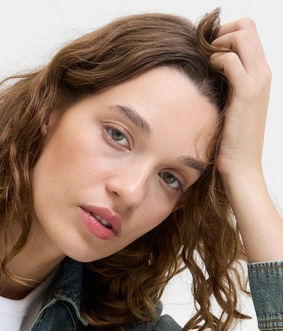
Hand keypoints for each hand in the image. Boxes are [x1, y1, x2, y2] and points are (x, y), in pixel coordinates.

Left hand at [211, 17, 270, 181]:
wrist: (241, 167)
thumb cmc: (231, 142)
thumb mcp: (230, 107)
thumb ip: (225, 86)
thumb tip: (206, 71)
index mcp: (261, 74)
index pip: (249, 31)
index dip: (226, 33)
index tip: (207, 51)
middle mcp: (263, 73)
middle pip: (247, 26)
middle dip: (221, 32)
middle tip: (204, 54)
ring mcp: (257, 81)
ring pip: (242, 35)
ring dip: (218, 43)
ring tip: (206, 63)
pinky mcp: (246, 93)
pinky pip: (231, 60)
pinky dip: (216, 60)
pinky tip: (208, 74)